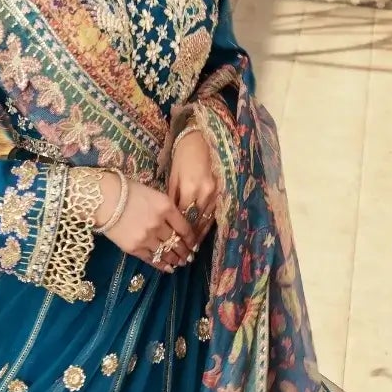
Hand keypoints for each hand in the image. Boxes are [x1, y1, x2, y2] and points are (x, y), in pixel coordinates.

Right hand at [95, 175, 196, 269]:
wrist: (102, 198)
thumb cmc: (126, 191)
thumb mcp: (153, 194)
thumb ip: (166, 209)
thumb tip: (176, 225)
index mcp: (166, 207)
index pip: (185, 227)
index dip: (191, 239)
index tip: (194, 244)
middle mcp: (159, 224)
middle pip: (177, 242)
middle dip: (185, 251)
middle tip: (189, 257)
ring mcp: (146, 237)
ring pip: (166, 252)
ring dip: (175, 259)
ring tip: (179, 263)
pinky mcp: (134, 248)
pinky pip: (151, 259)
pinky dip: (161, 265)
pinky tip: (168, 268)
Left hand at [166, 128, 218, 248]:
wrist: (201, 139)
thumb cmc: (183, 157)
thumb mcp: (173, 177)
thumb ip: (173, 198)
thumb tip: (170, 219)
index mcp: (189, 188)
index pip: (183, 217)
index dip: (179, 232)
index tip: (174, 244)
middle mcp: (205, 192)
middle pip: (197, 221)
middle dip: (190, 238)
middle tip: (184, 252)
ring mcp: (215, 191)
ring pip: (207, 219)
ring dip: (200, 234)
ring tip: (193, 247)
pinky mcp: (222, 190)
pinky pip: (214, 211)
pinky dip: (207, 223)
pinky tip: (203, 232)